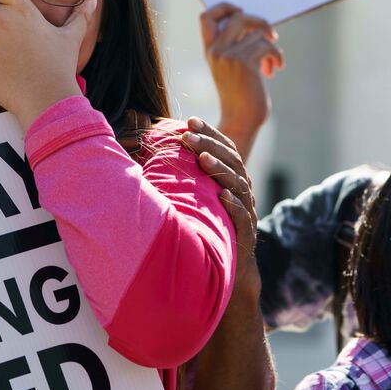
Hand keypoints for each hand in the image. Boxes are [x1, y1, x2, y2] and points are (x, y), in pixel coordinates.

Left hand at [183, 117, 259, 292]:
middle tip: (189, 136)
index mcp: (229, 178)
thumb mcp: (191, 197)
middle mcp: (240, 191)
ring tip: (203, 159)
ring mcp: (246, 211)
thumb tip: (144, 152)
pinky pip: (244, 217)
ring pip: (238, 185)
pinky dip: (234, 206)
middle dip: (210, 145)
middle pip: (231, 161)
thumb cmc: (203, 226)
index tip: (190, 121)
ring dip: (220, 170)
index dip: (209, 133)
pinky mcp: (247, 234)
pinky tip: (223, 197)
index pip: (223, 148)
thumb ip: (179, 176)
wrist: (225, 268)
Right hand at [200, 2, 282, 158]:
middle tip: (269, 35)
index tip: (241, 12)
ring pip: (257, 34)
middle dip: (259, 21)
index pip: (206, 17)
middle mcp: (216, 51)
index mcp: (210, 51)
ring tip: (271, 64)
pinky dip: (276, 56)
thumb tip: (256, 24)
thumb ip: (235, 46)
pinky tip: (275, 68)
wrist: (241, 121)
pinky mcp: (244, 63)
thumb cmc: (241, 95)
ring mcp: (228, 56)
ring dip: (270, 47)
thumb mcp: (232, 68)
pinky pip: (266, 45)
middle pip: (238, 16)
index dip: (225, 7)